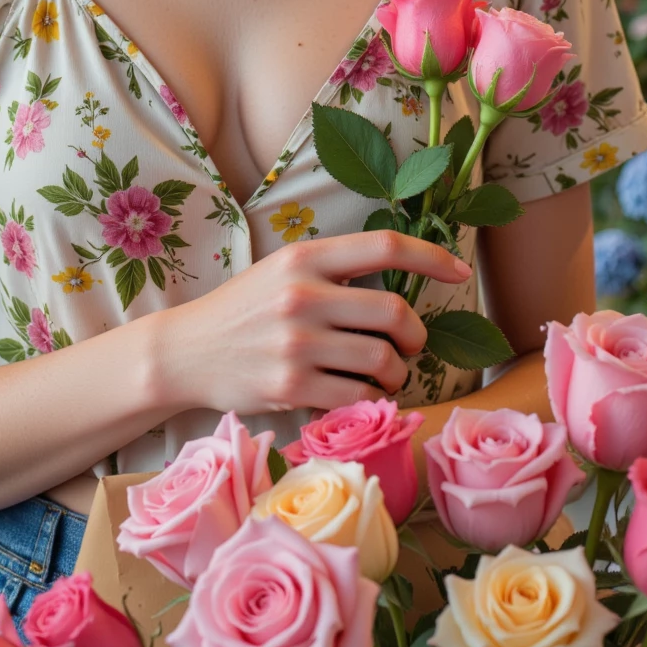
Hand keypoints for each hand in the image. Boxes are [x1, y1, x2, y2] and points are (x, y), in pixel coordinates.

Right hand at [166, 229, 472, 415]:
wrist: (187, 351)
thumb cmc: (243, 310)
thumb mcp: (282, 272)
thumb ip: (333, 272)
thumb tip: (400, 284)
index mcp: (304, 258)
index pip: (385, 247)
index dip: (432, 257)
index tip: (460, 270)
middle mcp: (303, 295)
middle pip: (394, 312)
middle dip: (416, 334)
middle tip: (410, 344)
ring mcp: (297, 343)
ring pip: (383, 360)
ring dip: (397, 373)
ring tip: (385, 375)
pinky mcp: (291, 387)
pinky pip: (358, 397)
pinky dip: (371, 400)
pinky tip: (360, 395)